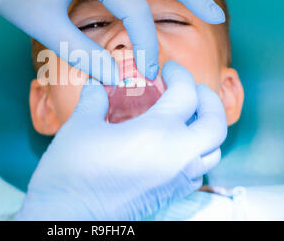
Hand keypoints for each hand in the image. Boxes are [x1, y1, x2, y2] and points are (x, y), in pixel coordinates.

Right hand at [15, 61, 226, 219]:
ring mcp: (176, 179)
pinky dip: (196, 152)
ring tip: (188, 117)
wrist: (67, 215)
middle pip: (216, 124)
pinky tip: (174, 146)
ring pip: (213, 151)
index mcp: (157, 133)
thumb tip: (96, 86)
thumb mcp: (80, 126)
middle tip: (193, 89)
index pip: (187, 94)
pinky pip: (198, 171)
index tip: (168, 69)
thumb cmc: (71, 171)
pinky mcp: (170, 195)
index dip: (180, 75)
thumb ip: (94, 100)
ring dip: (206, 128)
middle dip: (210, 100)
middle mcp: (176, 156)